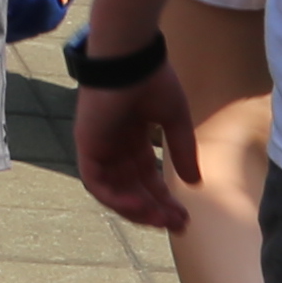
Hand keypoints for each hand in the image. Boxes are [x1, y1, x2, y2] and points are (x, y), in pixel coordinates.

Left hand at [74, 64, 200, 229]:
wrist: (130, 57)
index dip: (164, 199)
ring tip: (161, 220)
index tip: (184, 216)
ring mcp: (99, 147)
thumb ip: (181, 150)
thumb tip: (195, 183)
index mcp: (132, 138)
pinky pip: (96, 183)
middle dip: (155, 210)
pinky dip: (116, 199)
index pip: (146, 177)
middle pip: (132, 189)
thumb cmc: (152, 79)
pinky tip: (140, 206)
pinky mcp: (86, 146)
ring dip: (137, 209)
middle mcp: (114, 146)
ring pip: (114, 192)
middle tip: (178, 225)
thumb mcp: (174, 120)